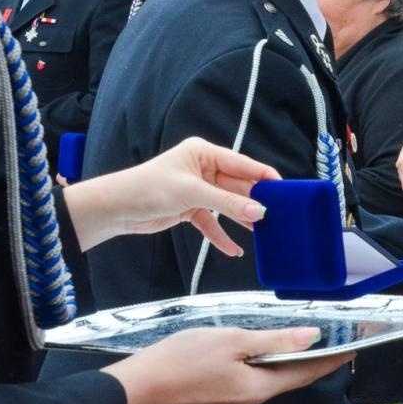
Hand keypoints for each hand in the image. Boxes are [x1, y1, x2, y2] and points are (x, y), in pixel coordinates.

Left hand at [64, 137, 278, 252]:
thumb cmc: (148, 188)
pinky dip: (221, 235)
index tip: (287, 192)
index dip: (265, 178)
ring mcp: (197, 189)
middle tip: (279, 216)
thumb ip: (228, 203)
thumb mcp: (192, 194)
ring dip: (241, 219)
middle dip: (255, 202)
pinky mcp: (190, 208)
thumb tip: (260, 212)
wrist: (115, 208)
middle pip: (238, 186)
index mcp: (205, 153)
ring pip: (227, 205)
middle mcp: (203, 168)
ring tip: (264, 232)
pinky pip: (212, 222)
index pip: (244, 164)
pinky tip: (233, 250)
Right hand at [101, 326, 350, 403]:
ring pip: (259, 383)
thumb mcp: (233, 341)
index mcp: (258, 390)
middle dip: (301, 361)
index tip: (350, 352)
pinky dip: (246, 371)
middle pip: (284, 380)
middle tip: (320, 342)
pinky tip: (239, 357)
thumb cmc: (182, 360)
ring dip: (269, 364)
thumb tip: (311, 338)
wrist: (135, 389)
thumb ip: (274, 341)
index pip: (305, 374)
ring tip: (278, 343)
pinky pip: (239, 386)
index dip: (329, 362)